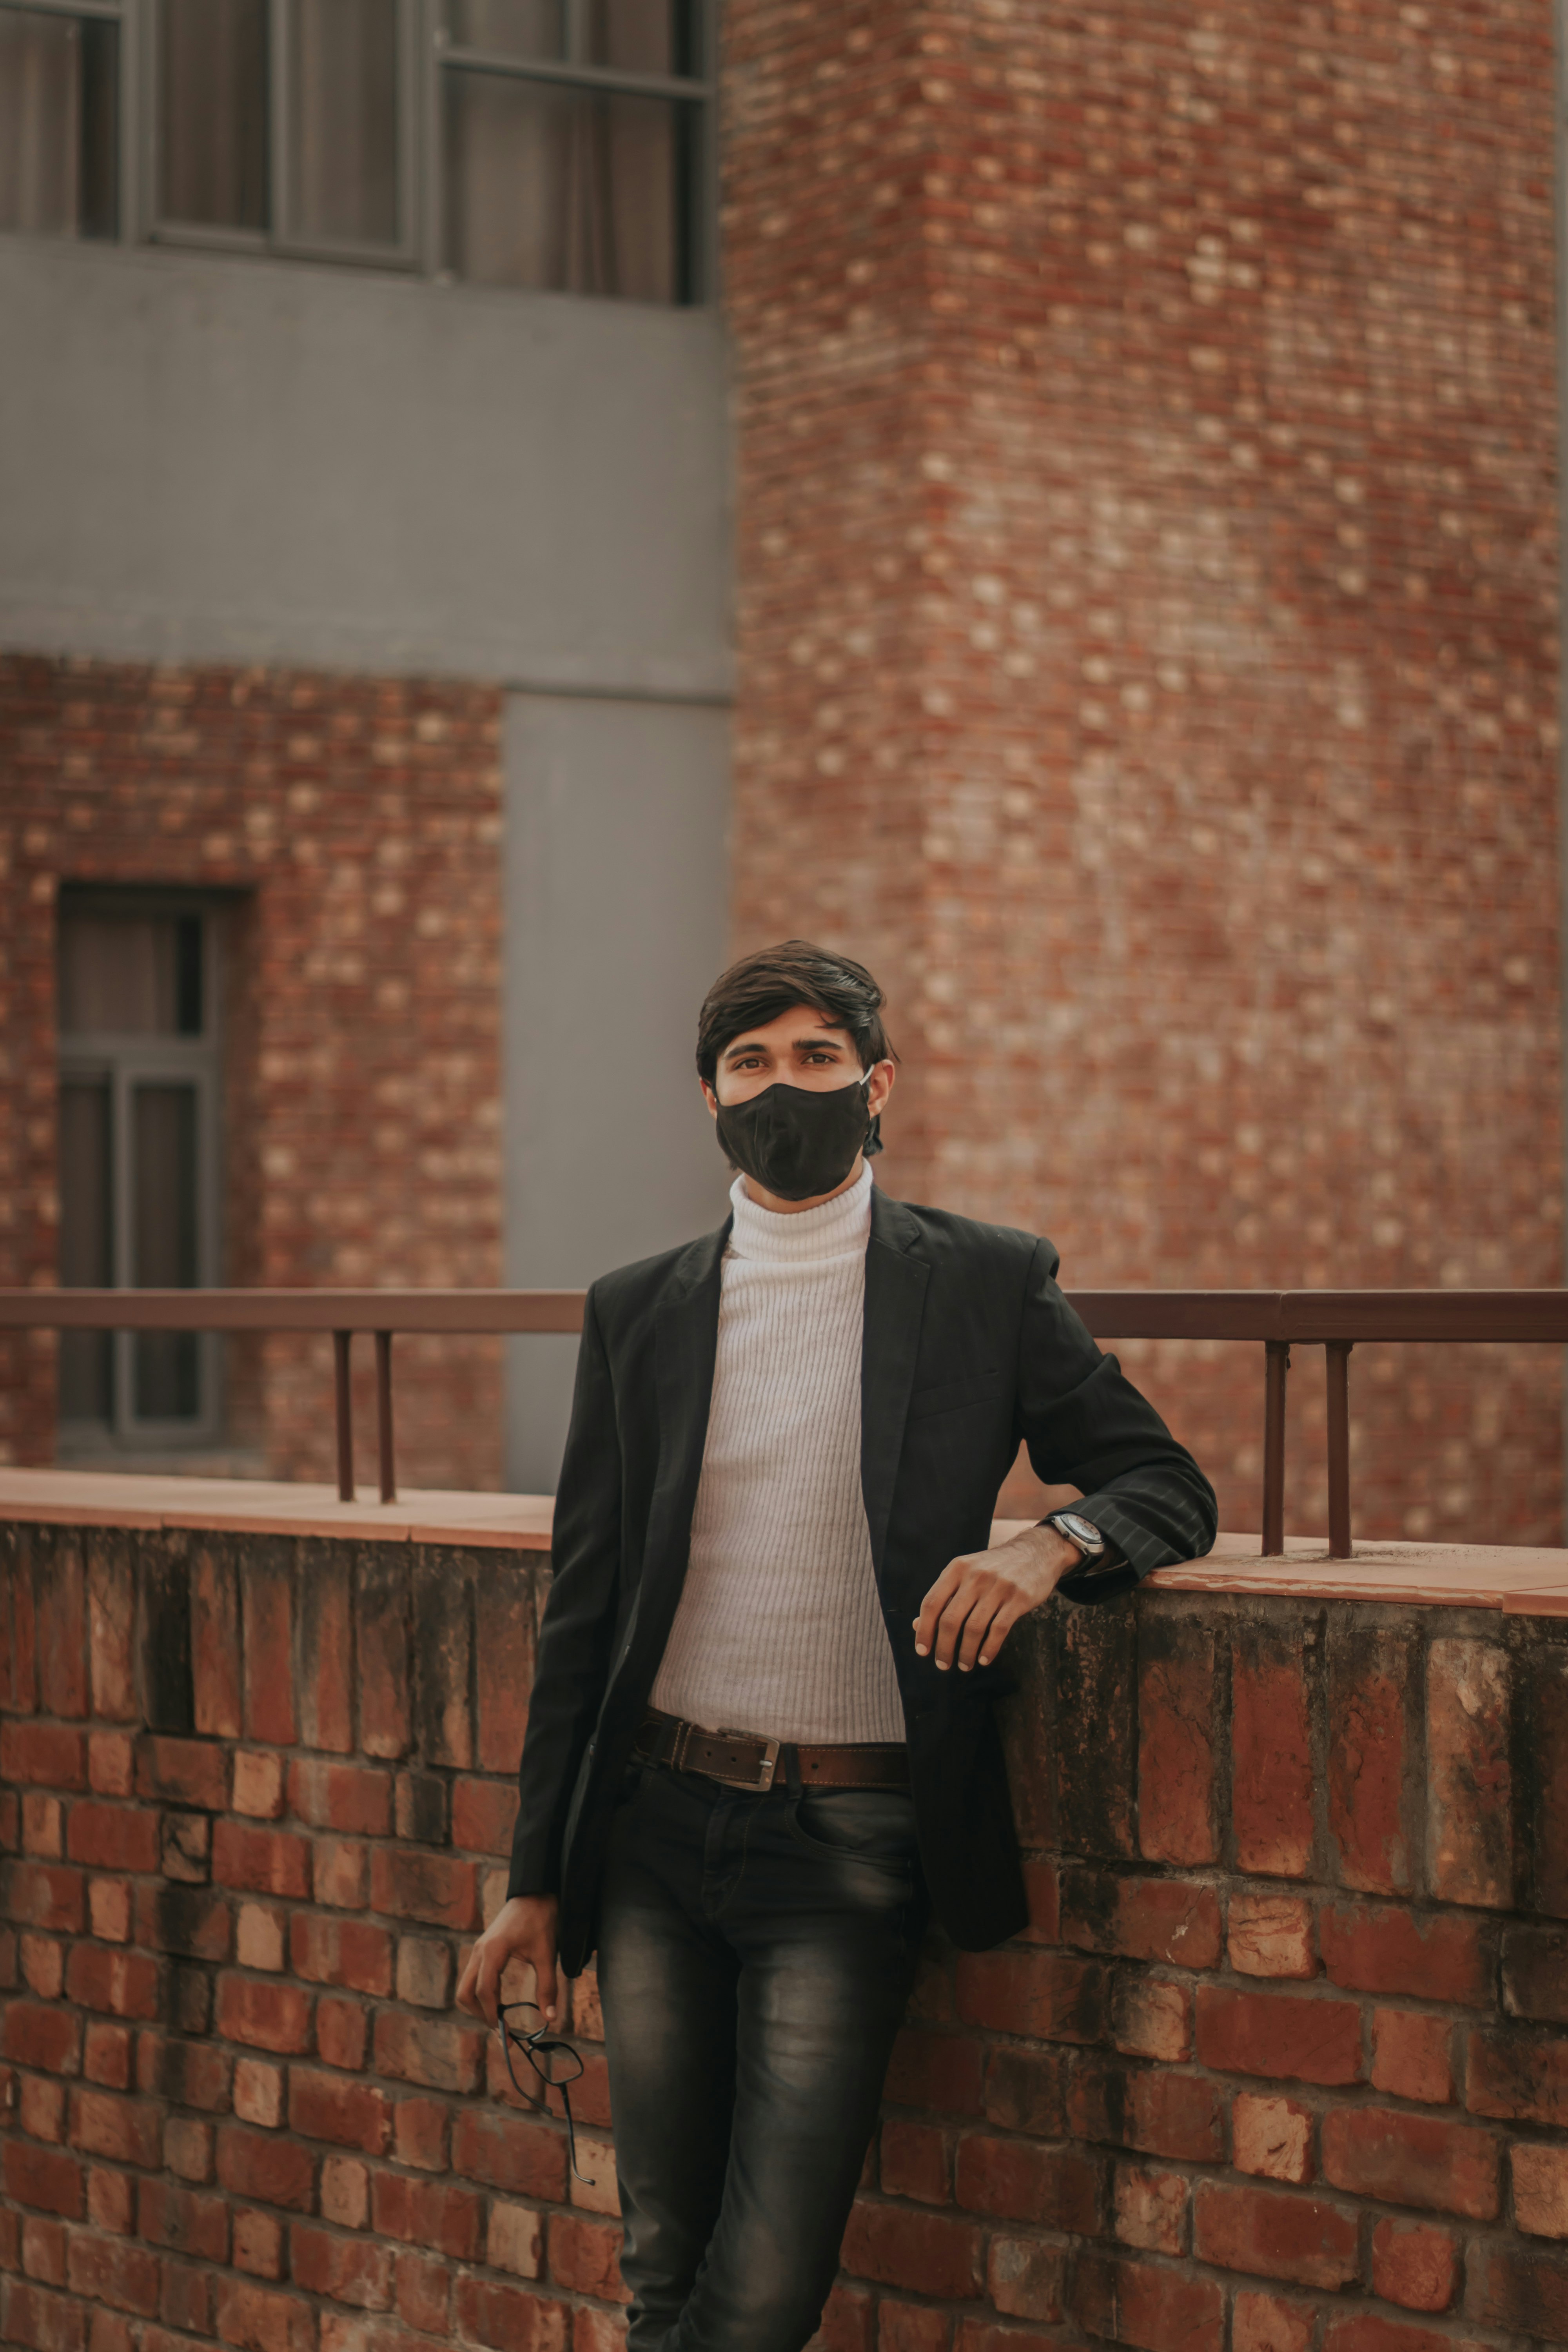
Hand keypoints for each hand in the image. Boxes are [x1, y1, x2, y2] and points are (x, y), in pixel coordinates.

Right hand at [455, 1894, 560, 2028]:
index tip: (506, 2034)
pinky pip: (472, 1977)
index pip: (485, 1991)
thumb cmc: (541, 1921)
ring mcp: (478, 1950)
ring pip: (465, 1986)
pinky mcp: (482, 1950)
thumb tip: (550, 2018)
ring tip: (499, 2018)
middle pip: (465, 1993)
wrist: (535, 1893)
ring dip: (478, 2005)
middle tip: (501, 2029)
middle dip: (480, 2014)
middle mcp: (480, 1951)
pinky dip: (480, 1994)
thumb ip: (548, 1986)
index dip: (492, 2016)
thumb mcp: (547, 1954)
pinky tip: (498, 2002)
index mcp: (493, 1951)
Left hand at [913, 1524, 1080, 1671]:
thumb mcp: (966, 1574)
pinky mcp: (1018, 1598)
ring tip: (963, 1665)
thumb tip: (917, 1625)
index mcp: (957, 1569)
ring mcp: (998, 1586)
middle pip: (950, 1619)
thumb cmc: (993, 1568)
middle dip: (944, 1648)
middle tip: (943, 1665)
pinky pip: (999, 1630)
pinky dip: (989, 1649)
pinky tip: (984, 1659)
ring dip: (966, 1653)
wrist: (1035, 1552)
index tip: (922, 1651)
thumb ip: (944, 1596)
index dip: (923, 1630)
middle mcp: (975, 1576)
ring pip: (974, 1628)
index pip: (931, 1603)